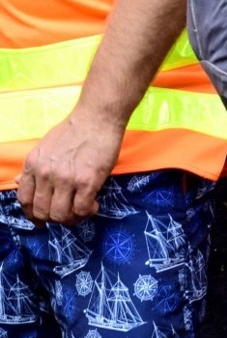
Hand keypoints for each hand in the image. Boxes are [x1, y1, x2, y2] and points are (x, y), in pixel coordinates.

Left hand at [17, 107, 122, 224]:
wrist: (97, 117)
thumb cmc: (73, 130)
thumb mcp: (44, 147)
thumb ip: (33, 168)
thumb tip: (17, 181)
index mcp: (33, 164)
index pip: (24, 200)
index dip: (32, 214)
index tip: (40, 220)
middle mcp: (46, 174)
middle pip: (42, 212)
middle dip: (54, 218)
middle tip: (67, 214)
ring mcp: (66, 179)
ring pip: (61, 215)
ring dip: (72, 218)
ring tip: (82, 209)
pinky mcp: (87, 182)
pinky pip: (82, 209)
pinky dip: (88, 212)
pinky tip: (94, 204)